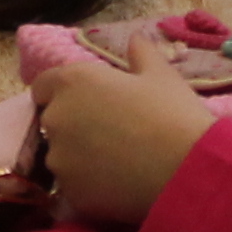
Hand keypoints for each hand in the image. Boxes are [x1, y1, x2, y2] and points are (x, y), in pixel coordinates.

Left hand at [30, 34, 216, 226]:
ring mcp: (59, 159)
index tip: (86, 102)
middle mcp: (57, 117)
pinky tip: (116, 185)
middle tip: (108, 133)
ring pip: (60, 156)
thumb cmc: (174, 114)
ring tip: (114, 163)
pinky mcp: (70, 193)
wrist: (187, 171)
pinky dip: (87, 185)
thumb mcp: (161, 76)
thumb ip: (141, 53)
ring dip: (77, 157)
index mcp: (73, 82)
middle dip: (71, 125)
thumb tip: (136, 38)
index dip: (62, 92)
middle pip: (51, 121)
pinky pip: (72, 186)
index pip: (43, 85)